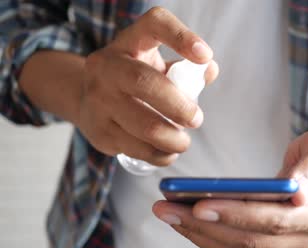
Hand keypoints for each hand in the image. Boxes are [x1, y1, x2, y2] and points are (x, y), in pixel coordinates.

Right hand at [77, 7, 217, 164]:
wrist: (89, 99)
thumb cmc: (135, 80)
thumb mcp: (157, 65)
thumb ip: (186, 68)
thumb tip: (209, 70)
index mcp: (129, 42)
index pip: (154, 25)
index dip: (181, 37)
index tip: (204, 56)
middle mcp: (106, 66)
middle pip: (145, 82)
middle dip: (179, 106)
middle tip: (197, 120)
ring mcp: (98, 100)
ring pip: (144, 126)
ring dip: (173, 139)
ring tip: (183, 142)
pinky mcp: (99, 131)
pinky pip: (138, 149)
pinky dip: (161, 155)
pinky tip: (168, 152)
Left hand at [152, 130, 307, 247]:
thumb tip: (296, 190)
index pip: (274, 221)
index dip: (236, 215)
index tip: (199, 204)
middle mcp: (305, 240)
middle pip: (249, 241)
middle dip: (204, 226)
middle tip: (166, 208)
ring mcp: (287, 247)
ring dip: (198, 233)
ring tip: (166, 211)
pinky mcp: (270, 246)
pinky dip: (207, 235)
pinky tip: (183, 219)